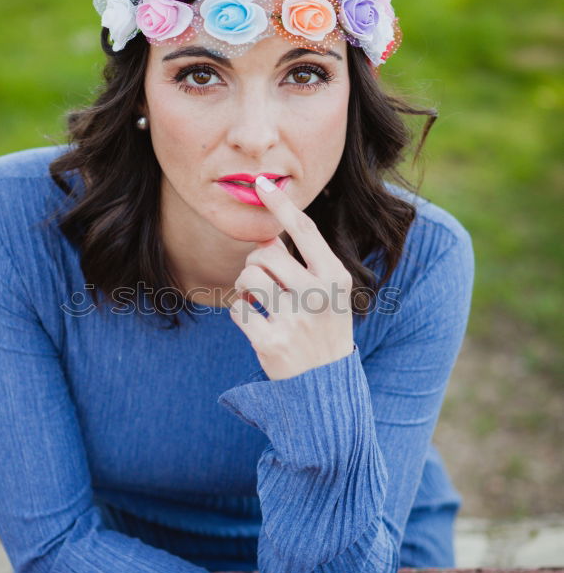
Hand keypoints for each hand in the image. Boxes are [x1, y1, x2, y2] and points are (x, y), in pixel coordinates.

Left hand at [228, 176, 353, 380]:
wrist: (325, 389)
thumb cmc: (323, 332)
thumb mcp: (327, 294)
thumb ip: (304, 264)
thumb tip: (266, 233)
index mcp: (335, 278)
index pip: (305, 230)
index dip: (281, 203)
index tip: (261, 184)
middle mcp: (317, 295)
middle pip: (266, 251)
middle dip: (256, 261)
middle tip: (262, 280)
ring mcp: (294, 319)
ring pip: (248, 275)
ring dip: (245, 285)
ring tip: (258, 300)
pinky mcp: (270, 342)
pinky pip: (238, 308)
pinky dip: (240, 312)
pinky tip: (254, 322)